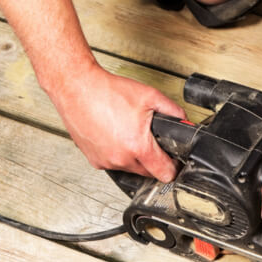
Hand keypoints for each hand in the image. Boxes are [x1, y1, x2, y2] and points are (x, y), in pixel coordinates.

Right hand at [49, 63, 184, 181]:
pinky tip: (115, 137)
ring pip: (130, 169)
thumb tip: (184, 121)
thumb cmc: (107, 91)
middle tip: (150, 141)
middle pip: (148, 173)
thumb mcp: (149, 96)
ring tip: (129, 134)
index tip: (173, 161)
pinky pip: (113, 164)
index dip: (173, 167)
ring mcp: (105, 161)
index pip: (165, 173)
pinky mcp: (94, 160)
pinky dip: (117, 155)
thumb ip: (173, 111)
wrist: (76, 87)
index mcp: (138, 146)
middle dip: (153, 160)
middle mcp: (121, 158)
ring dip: (133, 157)